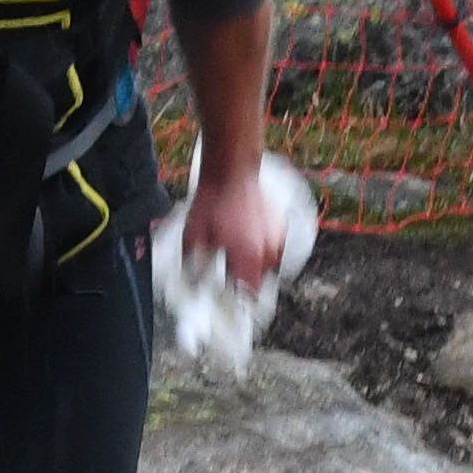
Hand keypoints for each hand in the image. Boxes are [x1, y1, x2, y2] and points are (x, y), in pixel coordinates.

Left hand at [179, 155, 283, 294]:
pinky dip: (264, 246)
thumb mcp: (192, 236)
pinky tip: (249, 236)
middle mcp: (267, 251)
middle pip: (261, 280)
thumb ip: (192, 264)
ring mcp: (277, 236)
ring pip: (270, 262)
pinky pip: (275, 244)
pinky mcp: (281, 223)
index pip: (249, 294)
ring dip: (257, 263)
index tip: (231, 302)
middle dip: (247, 281)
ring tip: (240, 253)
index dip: (240, 301)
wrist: (231, 170)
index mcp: (247, 258)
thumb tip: (193, 280)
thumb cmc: (212, 202)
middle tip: (231, 274)